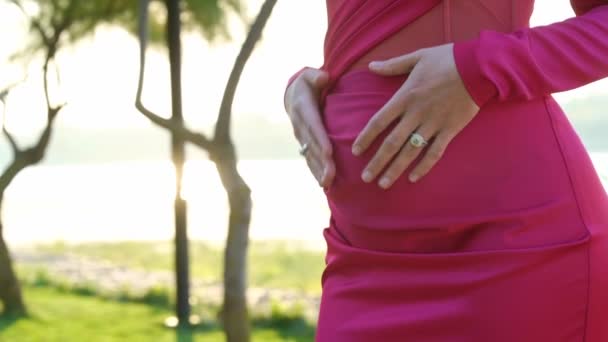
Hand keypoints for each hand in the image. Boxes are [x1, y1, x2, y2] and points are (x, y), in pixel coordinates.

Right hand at [285, 68, 335, 187]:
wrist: (292, 95)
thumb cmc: (308, 84)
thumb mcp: (311, 75)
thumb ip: (316, 76)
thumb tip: (324, 77)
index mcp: (303, 109)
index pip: (313, 126)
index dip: (320, 139)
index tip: (329, 152)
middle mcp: (299, 125)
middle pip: (312, 146)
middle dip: (322, 162)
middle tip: (331, 175)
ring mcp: (300, 137)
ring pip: (309, 156)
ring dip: (318, 171)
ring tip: (327, 184)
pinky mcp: (303, 144)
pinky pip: (309, 159)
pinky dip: (315, 172)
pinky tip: (324, 185)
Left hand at [352, 43, 479, 188]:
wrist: (480, 66)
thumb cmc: (447, 59)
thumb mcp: (417, 57)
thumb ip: (393, 65)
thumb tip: (370, 66)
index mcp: (405, 96)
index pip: (379, 122)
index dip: (365, 138)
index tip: (356, 152)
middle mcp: (416, 113)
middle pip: (391, 143)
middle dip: (377, 162)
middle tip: (366, 178)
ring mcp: (433, 123)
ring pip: (410, 152)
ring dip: (395, 169)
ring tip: (383, 184)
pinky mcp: (450, 130)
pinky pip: (435, 152)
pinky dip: (424, 166)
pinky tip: (413, 178)